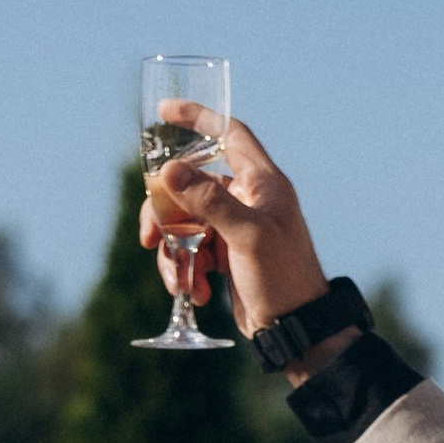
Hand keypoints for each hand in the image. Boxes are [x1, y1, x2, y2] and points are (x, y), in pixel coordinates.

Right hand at [136, 115, 336, 346]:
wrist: (295, 330)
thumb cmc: (282, 278)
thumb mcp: (246, 236)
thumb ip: (209, 201)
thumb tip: (168, 171)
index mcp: (262, 182)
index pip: (228, 134)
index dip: (199, 119)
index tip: (165, 112)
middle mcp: (248, 199)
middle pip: (191, 185)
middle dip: (165, 213)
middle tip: (147, 237)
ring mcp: (235, 227)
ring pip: (186, 221)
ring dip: (174, 251)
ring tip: (179, 281)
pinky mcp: (226, 254)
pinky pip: (192, 249)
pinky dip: (185, 269)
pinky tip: (194, 292)